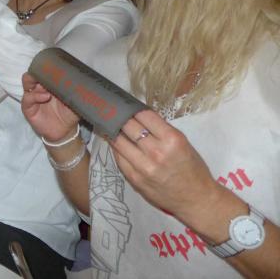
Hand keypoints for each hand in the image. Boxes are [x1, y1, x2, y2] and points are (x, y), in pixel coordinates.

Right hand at [21, 72, 80, 142]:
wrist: (65, 131)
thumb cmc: (69, 114)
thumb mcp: (75, 101)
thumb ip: (77, 91)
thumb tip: (84, 80)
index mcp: (49, 83)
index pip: (44, 70)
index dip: (47, 66)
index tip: (53, 64)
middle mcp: (39, 87)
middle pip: (33, 72)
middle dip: (38, 70)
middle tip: (47, 71)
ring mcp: (32, 96)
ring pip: (27, 82)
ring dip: (34, 80)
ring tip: (45, 85)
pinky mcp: (28, 108)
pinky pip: (27, 98)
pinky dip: (35, 96)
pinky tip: (45, 96)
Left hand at [110, 111, 224, 221]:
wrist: (197, 200)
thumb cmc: (193, 169)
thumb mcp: (184, 144)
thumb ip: (162, 131)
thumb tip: (139, 117)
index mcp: (172, 139)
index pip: (144, 116)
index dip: (133, 109)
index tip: (126, 105)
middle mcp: (156, 152)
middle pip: (128, 126)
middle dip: (120, 118)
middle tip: (113, 113)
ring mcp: (143, 167)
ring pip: (118, 142)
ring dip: (113, 132)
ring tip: (109, 125)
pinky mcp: (134, 179)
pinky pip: (119, 158)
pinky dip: (116, 148)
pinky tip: (115, 143)